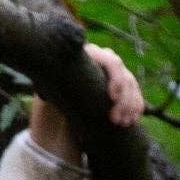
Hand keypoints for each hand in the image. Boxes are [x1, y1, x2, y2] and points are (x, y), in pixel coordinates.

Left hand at [28, 42, 145, 163]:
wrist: (61, 89)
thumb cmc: (53, 86)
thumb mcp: (50, 84)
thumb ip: (50, 84)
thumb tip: (44, 94)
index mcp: (92, 55)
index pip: (111, 62)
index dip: (115, 78)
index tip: (112, 97)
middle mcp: (108, 60)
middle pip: (124, 75)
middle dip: (124, 99)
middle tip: (115, 120)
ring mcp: (116, 72)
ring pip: (132, 86)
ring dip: (130, 105)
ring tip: (124, 124)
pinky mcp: (122, 85)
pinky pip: (135, 94)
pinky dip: (136, 107)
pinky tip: (133, 120)